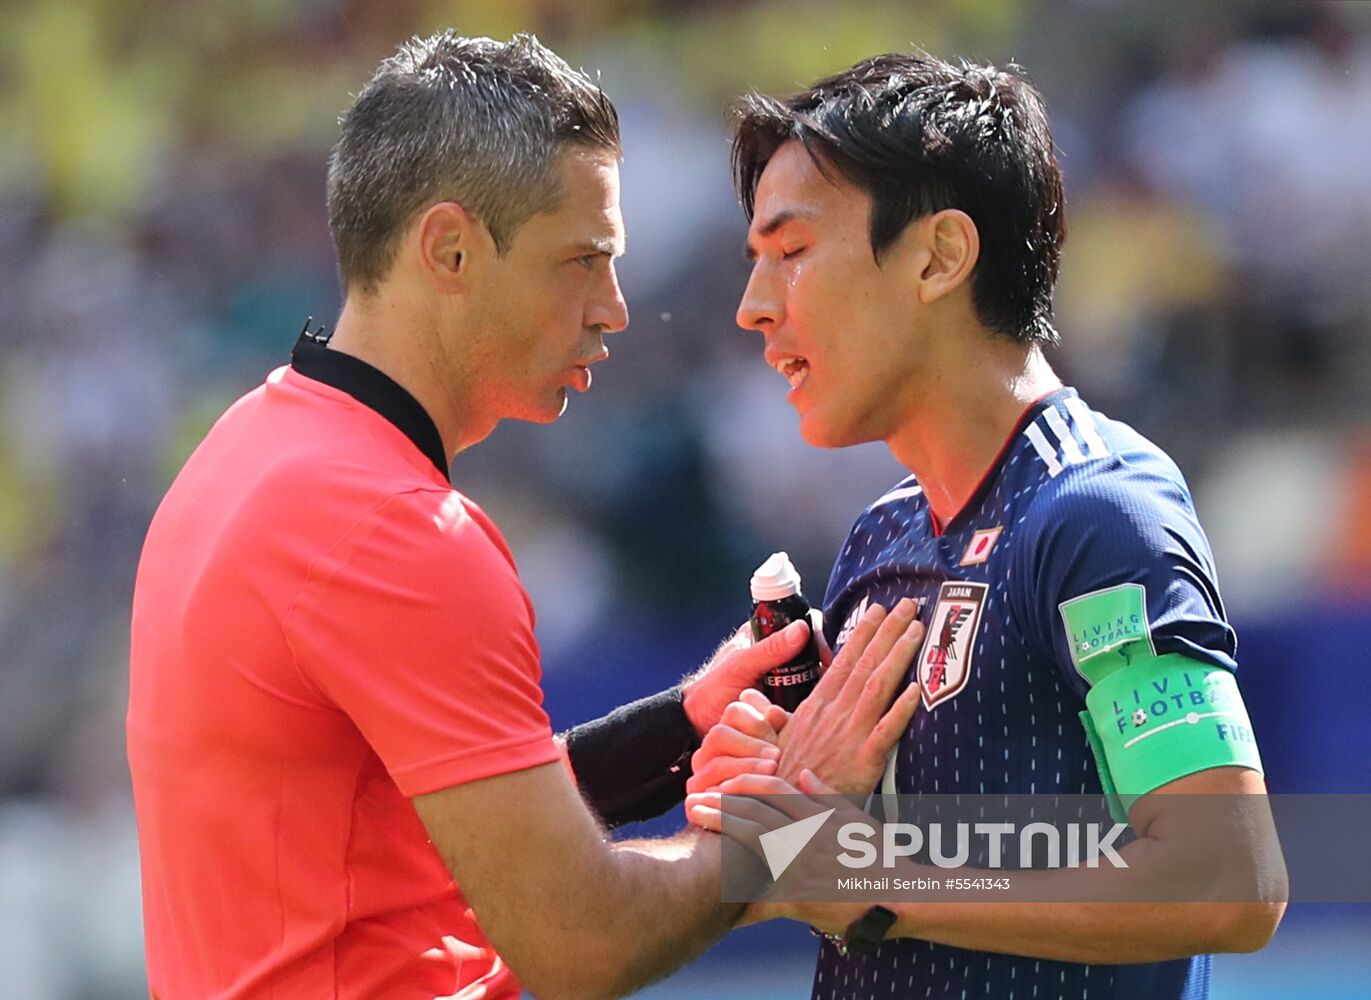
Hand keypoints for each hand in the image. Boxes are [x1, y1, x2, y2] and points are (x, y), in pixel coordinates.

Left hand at [680, 619, 809, 735]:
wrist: (697, 725)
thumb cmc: (710, 691)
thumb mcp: (740, 666)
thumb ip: (769, 648)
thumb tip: (801, 629)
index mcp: (762, 637)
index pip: (799, 623)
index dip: (815, 634)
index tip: (822, 653)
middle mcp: (774, 656)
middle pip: (809, 652)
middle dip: (820, 665)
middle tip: (825, 679)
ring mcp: (780, 680)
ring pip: (810, 676)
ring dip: (817, 685)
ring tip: (821, 696)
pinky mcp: (781, 702)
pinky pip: (803, 699)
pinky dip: (809, 704)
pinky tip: (814, 711)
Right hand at [686, 688, 788, 799]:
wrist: (777, 821)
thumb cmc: (787, 772)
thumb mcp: (786, 745)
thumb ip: (781, 726)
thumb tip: (774, 711)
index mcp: (731, 728)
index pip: (735, 711)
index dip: (758, 723)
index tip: (779, 737)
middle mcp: (712, 747)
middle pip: (720, 734)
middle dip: (751, 746)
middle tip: (776, 756)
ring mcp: (701, 771)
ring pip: (716, 763)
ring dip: (745, 767)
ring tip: (771, 771)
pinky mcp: (696, 797)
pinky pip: (709, 792)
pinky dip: (733, 793)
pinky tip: (756, 795)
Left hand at [686, 769, 868, 933]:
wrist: (898, 898)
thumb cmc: (882, 856)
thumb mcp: (857, 818)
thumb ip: (826, 795)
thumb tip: (802, 773)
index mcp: (817, 815)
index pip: (772, 788)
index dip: (743, 781)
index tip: (723, 781)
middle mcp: (804, 836)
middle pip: (753, 812)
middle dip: (720, 803)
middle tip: (694, 798)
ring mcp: (799, 866)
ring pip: (751, 842)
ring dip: (721, 829)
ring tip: (697, 819)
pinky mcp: (797, 897)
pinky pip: (761, 896)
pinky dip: (738, 894)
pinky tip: (714, 888)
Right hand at [776, 598, 923, 796]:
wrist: (778, 814)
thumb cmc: (782, 780)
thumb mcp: (779, 741)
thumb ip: (783, 721)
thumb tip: (767, 704)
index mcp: (817, 707)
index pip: (843, 661)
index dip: (862, 633)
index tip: (876, 609)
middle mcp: (834, 714)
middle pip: (865, 664)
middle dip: (887, 631)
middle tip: (908, 603)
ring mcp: (850, 735)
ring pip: (878, 686)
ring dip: (898, 654)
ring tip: (917, 629)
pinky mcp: (864, 761)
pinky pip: (887, 730)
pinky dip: (903, 708)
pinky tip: (919, 688)